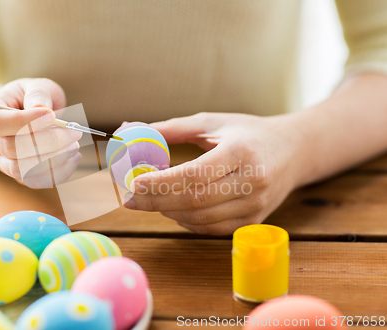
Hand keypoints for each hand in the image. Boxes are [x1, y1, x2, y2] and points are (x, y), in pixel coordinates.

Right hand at [0, 78, 82, 187]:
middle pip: (12, 149)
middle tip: (74, 133)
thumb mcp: (35, 86)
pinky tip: (74, 158)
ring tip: (75, 145)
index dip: (25, 121)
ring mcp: (2, 161)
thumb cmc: (31, 97)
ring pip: (23, 170)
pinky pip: (36, 181)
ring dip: (54, 159)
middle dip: (48, 142)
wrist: (28, 114)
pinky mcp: (18, 175)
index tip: (52, 116)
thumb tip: (41, 109)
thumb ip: (37, 94)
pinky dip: (58, 173)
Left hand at [123, 112, 304, 234]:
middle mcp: (252, 182)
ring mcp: (255, 206)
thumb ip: (172, 129)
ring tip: (148, 201)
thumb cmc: (248, 133)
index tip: (133, 182)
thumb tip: (128, 131)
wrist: (293, 152)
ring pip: (200, 219)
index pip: (194, 175)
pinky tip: (173, 209)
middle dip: (156, 202)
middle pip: (194, 201)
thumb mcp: (212, 122)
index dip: (161, 182)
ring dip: (168, 212)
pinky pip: (211, 229)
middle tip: (130, 199)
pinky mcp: (253, 221)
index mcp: (241, 152)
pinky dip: (186, 222)